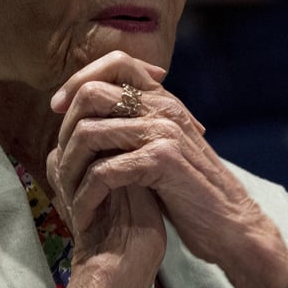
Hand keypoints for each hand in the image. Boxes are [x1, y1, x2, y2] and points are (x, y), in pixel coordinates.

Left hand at [48, 50, 287, 287]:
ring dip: (70, 163)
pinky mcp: (163, 160)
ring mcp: (164, 131)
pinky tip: (84, 208)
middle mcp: (164, 107)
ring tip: (65, 187)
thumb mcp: (160, 147)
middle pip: (92, 92)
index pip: (117, 61)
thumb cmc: (188, 191)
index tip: (58, 107)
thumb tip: (87, 113)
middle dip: (66, 125)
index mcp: (163, 100)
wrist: (229, 226)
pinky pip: (106, 168)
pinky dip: (87, 191)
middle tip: (59, 154)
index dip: (79, 78)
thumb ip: (134, 125)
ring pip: (91, 131)